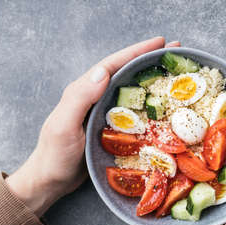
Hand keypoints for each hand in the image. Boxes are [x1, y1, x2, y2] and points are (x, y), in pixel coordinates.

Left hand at [6, 37, 180, 216]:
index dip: (136, 52)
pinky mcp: (111, 128)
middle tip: (174, 51)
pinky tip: (162, 106)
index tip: (160, 42)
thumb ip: (80, 98)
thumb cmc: (55, 156)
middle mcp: (95, 97)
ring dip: (151, 79)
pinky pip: (133, 110)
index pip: (112, 64)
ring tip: (174, 73)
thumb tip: (103, 71)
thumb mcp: (64, 126)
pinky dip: (148, 104)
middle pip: (125, 72)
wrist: (51, 181)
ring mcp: (103, 112)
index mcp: (83, 91)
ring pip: (130, 89)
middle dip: (149, 60)